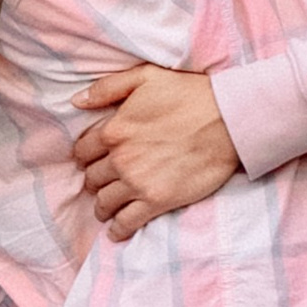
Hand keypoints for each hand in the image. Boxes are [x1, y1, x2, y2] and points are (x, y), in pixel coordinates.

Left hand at [71, 64, 241, 241]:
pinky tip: (117, 229)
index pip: (82, 151)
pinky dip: (118, 229)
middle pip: (92, 178)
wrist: (229, 120)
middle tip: (103, 182)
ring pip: (104, 201)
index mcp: (114, 130)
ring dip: (103, 205)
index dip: (86, 155)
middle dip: (95, 180)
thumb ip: (107, 87)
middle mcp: (121, 159)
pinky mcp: (158, 200)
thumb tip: (77, 101)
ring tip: (107, 207)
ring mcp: (138, 182)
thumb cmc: (190, 94)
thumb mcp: (146, 77)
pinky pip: (126, 222)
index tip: (92, 159)